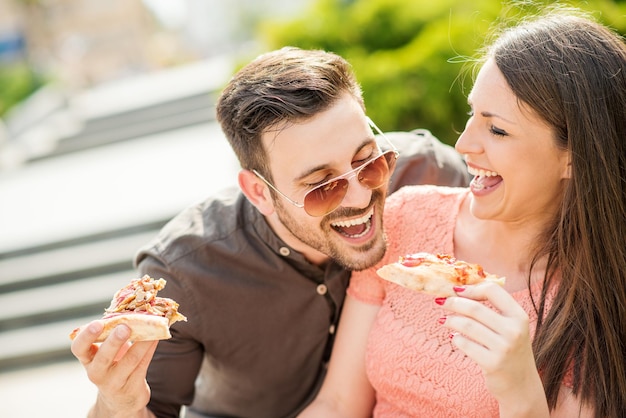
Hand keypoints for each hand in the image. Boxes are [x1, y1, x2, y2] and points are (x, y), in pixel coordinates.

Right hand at [71, 320, 157, 417]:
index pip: (79, 348)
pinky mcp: (132, 387)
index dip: (86, 336)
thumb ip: (112, 333)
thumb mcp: (106, 351)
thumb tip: (131, 309)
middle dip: (114, 341)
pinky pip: (143, 365)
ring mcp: (114, 382)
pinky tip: (157, 337)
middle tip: (124, 327)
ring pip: (130, 360)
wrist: (120, 397)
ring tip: (150, 328)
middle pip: (104, 357)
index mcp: (87, 359)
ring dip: (142, 342)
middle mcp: (97, 372)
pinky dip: (150, 349)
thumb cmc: (112, 365)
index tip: (97, 323)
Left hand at [436, 283, 548, 416]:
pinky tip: (454, 337)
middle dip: (453, 302)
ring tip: (443, 320)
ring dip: (450, 320)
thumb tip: (460, 290)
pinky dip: (456, 338)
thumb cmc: (510, 350)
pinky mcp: (492, 363)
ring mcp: (504, 348)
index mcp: (519, 316)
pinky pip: (465, 344)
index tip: (456, 290)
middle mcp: (514, 330)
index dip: (471, 288)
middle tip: (441, 302)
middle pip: (475, 308)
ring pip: (467, 325)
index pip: (493, 290)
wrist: (521, 385)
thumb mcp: (511, 327)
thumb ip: (494, 309)